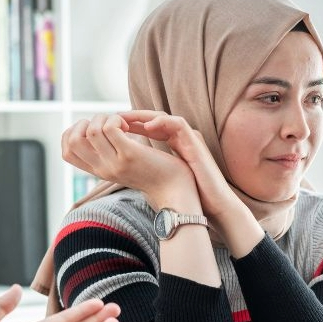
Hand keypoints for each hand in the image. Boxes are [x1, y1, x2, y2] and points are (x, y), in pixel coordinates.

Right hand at [60, 113, 197, 208]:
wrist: (175, 188)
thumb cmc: (153, 171)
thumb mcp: (123, 164)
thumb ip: (107, 152)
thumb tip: (94, 130)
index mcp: (98, 171)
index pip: (66, 151)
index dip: (73, 133)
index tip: (95, 129)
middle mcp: (102, 169)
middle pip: (72, 140)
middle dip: (88, 122)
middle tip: (109, 124)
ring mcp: (114, 162)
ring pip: (92, 130)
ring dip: (106, 117)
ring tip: (123, 124)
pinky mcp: (129, 155)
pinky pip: (110, 128)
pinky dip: (118, 119)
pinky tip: (130, 126)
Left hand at [119, 110, 242, 220]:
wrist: (213, 205)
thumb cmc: (190, 195)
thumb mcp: (164, 177)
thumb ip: (150, 168)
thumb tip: (125, 170)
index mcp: (173, 144)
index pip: (147, 128)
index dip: (128, 126)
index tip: (108, 129)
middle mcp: (180, 138)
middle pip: (152, 119)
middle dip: (131, 117)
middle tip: (112, 118)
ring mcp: (188, 138)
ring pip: (163, 117)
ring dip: (142, 116)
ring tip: (124, 120)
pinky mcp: (196, 142)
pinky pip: (178, 123)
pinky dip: (162, 123)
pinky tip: (146, 127)